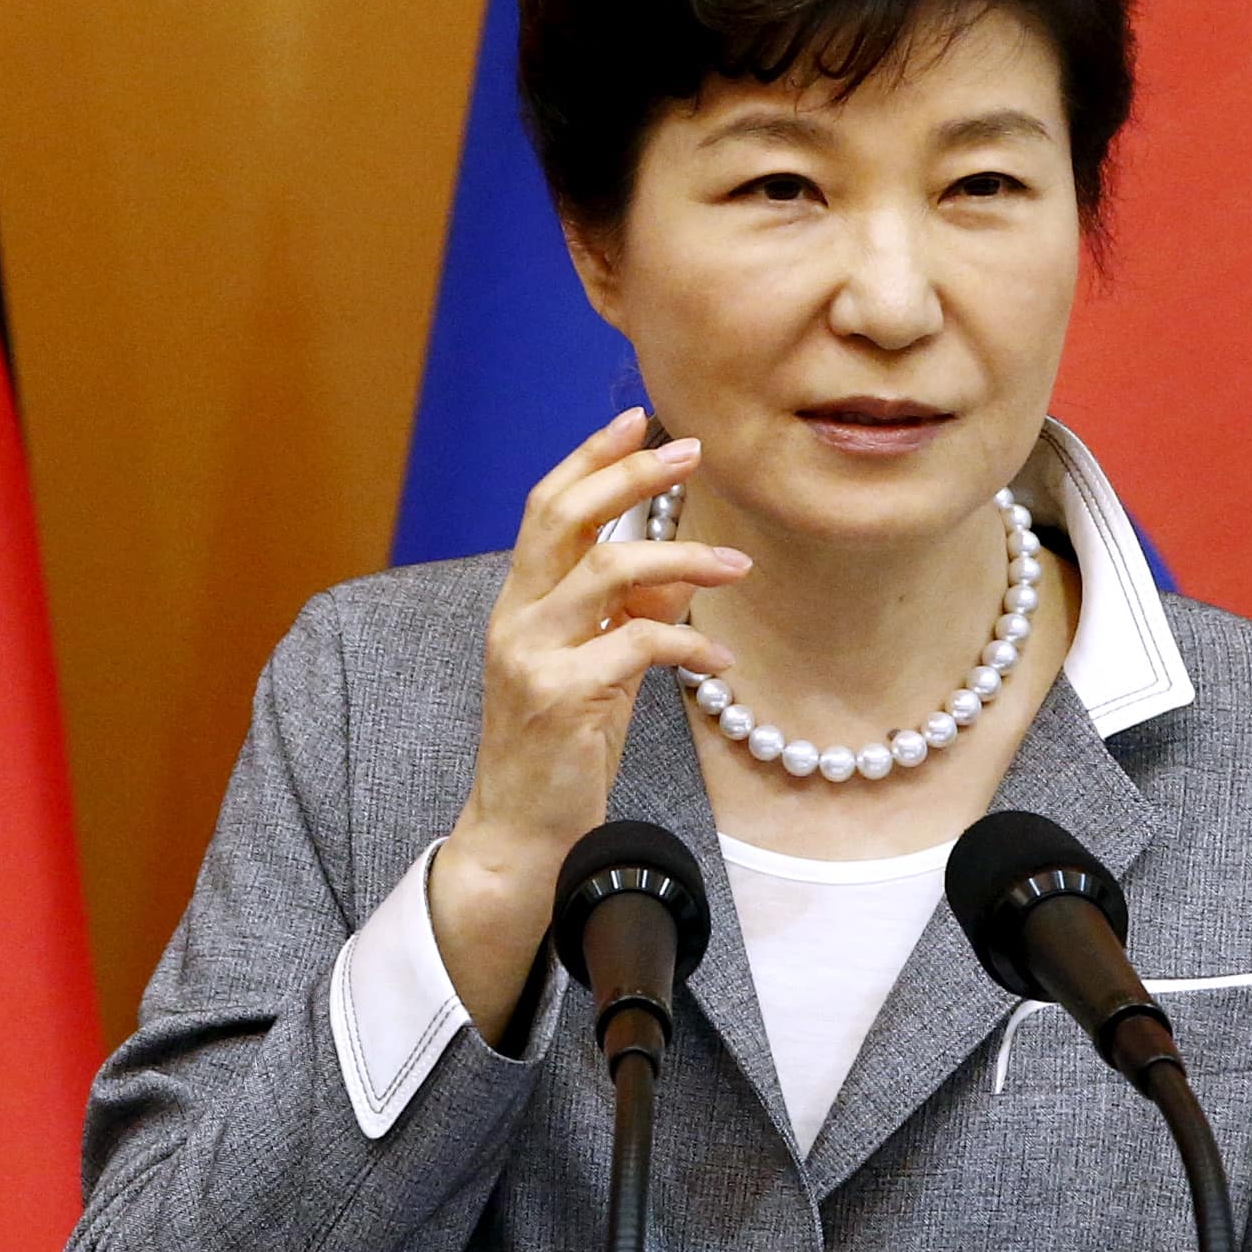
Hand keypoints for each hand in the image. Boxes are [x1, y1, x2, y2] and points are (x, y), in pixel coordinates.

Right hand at [430, 410, 746, 1036]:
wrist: (523, 831)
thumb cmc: (562, 750)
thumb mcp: (599, 670)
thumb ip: (627, 615)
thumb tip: (680, 569)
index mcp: (520, 603)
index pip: (545, 508)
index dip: (589, 459)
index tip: (637, 420)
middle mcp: (515, 618)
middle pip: (564, 517)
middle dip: (629, 475)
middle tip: (690, 450)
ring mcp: (531, 655)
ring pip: (605, 570)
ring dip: (681, 558)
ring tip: (736, 565)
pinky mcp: (560, 697)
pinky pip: (636, 644)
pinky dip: (687, 643)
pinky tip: (718, 661)